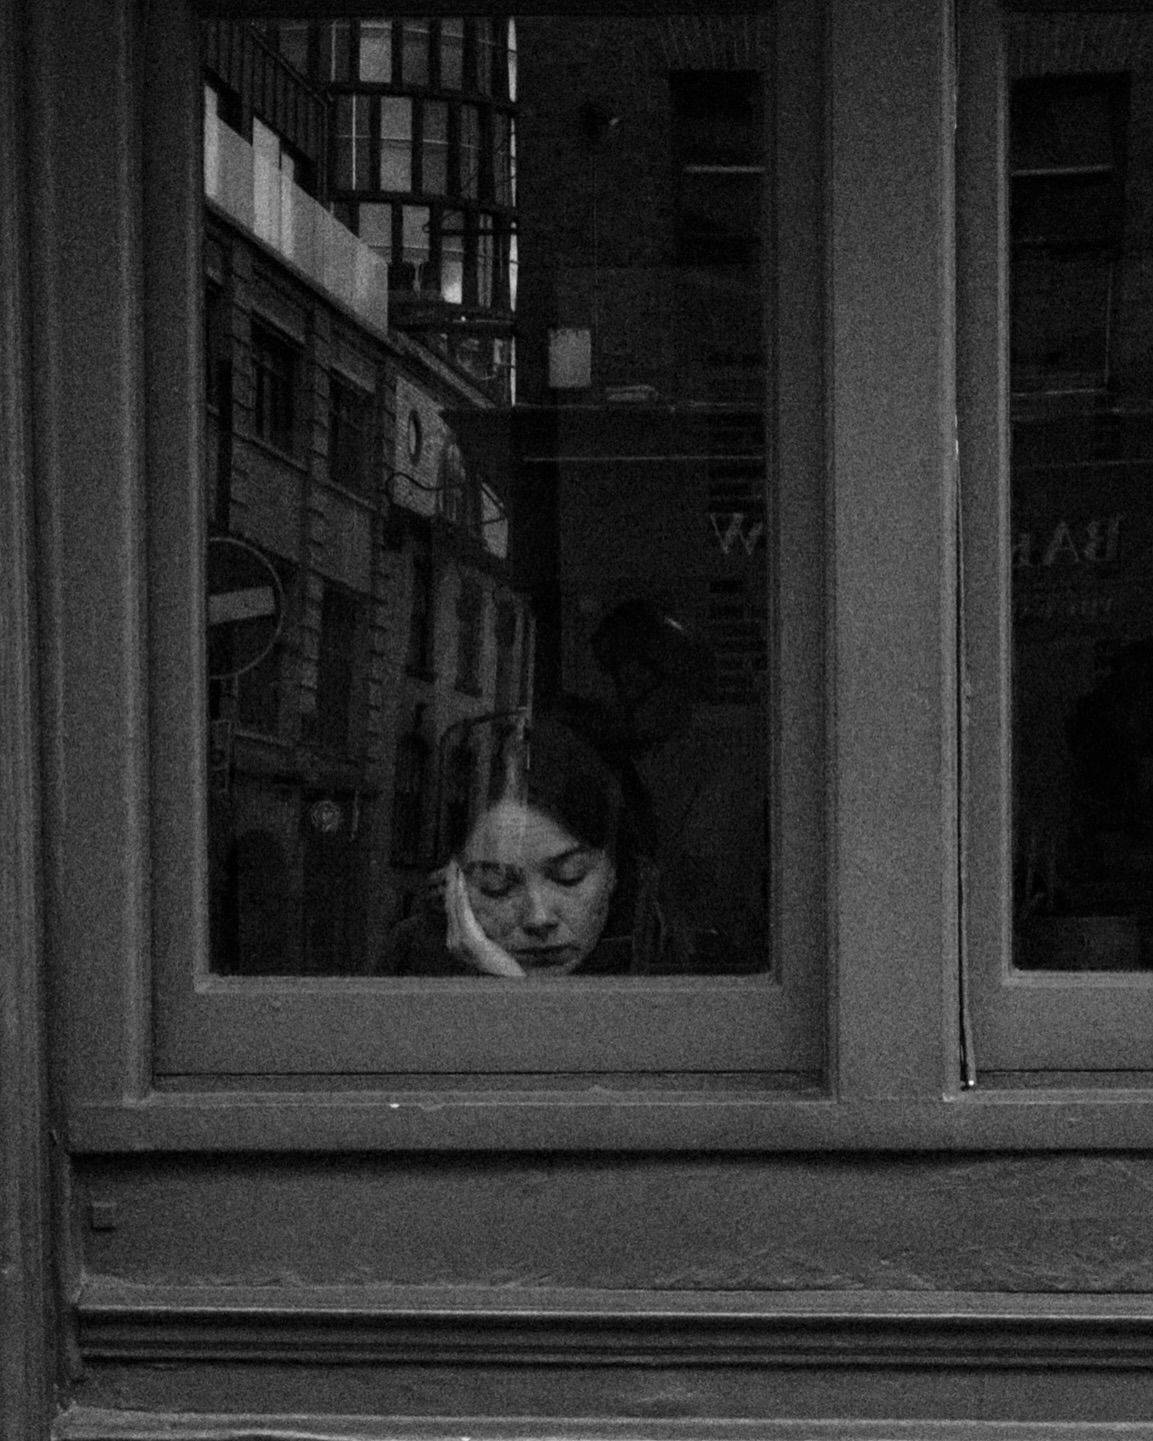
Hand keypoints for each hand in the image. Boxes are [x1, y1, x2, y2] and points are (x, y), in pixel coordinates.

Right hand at [444, 860, 525, 977]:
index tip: (453, 872)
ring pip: (454, 905)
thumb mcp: (486, 947)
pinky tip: (461, 882)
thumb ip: (478, 933)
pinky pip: (463, 912)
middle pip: (449, 904)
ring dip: (454, 883)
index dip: (450, 889)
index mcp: (455, 941)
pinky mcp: (470, 940)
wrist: (505, 984)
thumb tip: (477, 918)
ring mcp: (459, 941)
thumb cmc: (500, 968)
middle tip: (452, 861)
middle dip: (450, 881)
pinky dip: (461, 894)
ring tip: (455, 866)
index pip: (451, 910)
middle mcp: (453, 941)